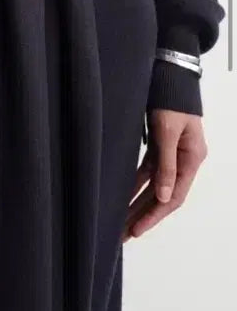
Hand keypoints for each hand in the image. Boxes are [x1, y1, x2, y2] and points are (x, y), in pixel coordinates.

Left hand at [122, 108, 206, 242]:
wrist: (168, 76)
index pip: (173, 197)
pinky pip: (147, 172)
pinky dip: (135, 184)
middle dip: (143, 215)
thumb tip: (164, 198)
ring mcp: (171, 154)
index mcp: (191, 159)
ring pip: (153, 186)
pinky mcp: (159, 147)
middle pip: (162, 196)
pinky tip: (122, 196)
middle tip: (123, 234)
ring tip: (120, 221)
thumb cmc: (171, 101)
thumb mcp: (167, 132)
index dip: (154, 215)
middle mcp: (183, 160)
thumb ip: (166, 165)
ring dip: (137, 202)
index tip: (136, 230)